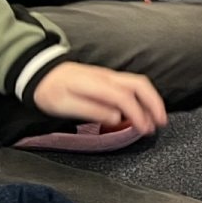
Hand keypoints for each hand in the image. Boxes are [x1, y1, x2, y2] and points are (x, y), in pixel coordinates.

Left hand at [32, 61, 167, 135]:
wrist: (40, 73)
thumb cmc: (50, 91)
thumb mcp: (64, 105)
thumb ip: (91, 111)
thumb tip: (116, 118)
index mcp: (96, 84)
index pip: (124, 97)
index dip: (138, 113)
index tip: (144, 129)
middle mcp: (108, 77)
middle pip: (139, 85)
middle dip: (154, 103)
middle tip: (161, 122)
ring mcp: (109, 76)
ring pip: (139, 84)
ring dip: (151, 100)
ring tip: (157, 118)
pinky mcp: (108, 79)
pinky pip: (132, 85)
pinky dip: (143, 97)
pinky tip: (142, 109)